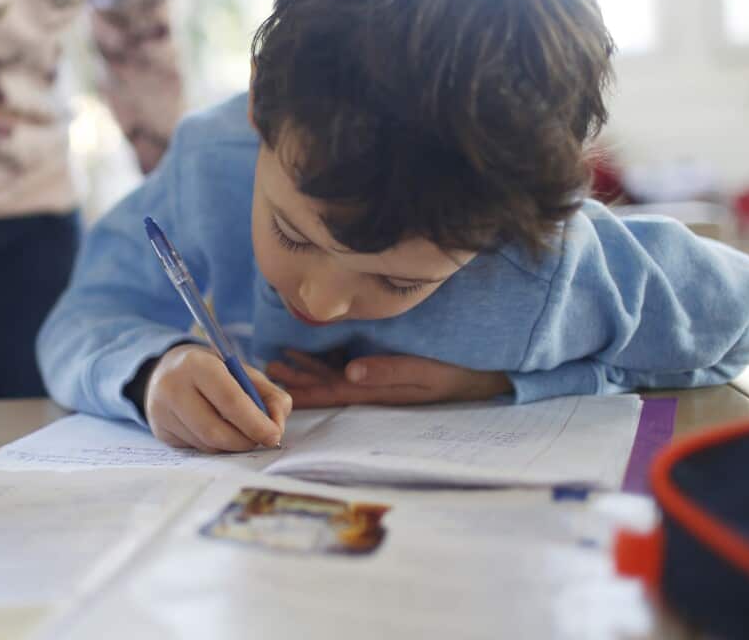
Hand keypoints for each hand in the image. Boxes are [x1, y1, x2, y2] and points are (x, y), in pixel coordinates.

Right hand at [145, 344, 291, 452]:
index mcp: (196, 364)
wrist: (166, 371)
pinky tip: (217, 431)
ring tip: (240, 431)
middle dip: (245, 440)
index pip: (229, 400)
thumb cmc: (213, 371)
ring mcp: (161, 412)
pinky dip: (216, 446)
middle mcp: (172, 388)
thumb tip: (277, 426)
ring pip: (207, 445)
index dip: (255, 422)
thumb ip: (269, 394)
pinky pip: (197, 449)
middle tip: (261, 439)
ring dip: (232, 446)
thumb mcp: (242, 371)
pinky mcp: (160, 432)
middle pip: (215, 430)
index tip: (274, 435)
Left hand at [266, 350, 511, 407]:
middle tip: (266, 371)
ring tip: (277, 362)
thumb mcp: (425, 373)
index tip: (276, 389)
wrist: (482, 375)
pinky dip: (324, 361)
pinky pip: (346, 365)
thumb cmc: (455, 374)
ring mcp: (377, 378)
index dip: (303, 392)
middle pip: (325, 386)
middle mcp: (372, 387)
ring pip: (332, 376)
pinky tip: (306, 354)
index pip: (332, 394)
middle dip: (296, 381)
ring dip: (305, 370)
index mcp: (376, 392)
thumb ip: (389, 371)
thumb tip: (350, 372)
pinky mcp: (384, 366)